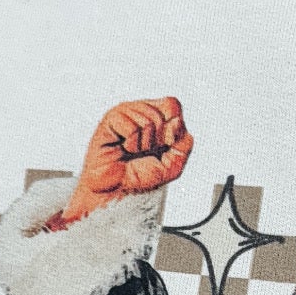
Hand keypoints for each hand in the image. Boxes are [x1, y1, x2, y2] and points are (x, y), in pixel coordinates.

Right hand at [51, 99, 192, 227]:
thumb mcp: (173, 164)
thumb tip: (176, 121)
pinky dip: (130, 143)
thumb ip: (184, 143)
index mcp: (157, 116)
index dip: (173, 127)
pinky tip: (122, 148)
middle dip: (157, 140)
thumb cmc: (141, 175)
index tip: (165, 145)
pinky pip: (132, 127)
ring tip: (132, 151)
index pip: (172, 105)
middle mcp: (141, 110)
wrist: (117, 189)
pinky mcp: (111, 119)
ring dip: (143, 144)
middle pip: (161, 114)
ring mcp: (126, 112)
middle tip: (143, 152)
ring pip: (148, 120)